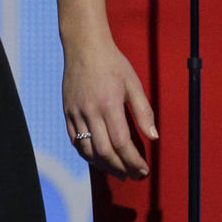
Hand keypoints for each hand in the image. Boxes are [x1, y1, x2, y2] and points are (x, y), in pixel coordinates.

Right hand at [63, 37, 156, 179]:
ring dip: (104, 165)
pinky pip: (75, 140)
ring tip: (118, 171)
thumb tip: (154, 137)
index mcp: (109, 104)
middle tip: (133, 175)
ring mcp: (76, 113)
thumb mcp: (133, 83)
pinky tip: (98, 158)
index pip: (122, 143)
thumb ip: (144, 111)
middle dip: (121, 168)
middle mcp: (90, 111)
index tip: (144, 170)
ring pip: (87, 150)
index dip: (133, 161)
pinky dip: (87, 154)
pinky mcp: (67, 112)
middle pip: (105, 151)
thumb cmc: (112, 63)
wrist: (84, 46)